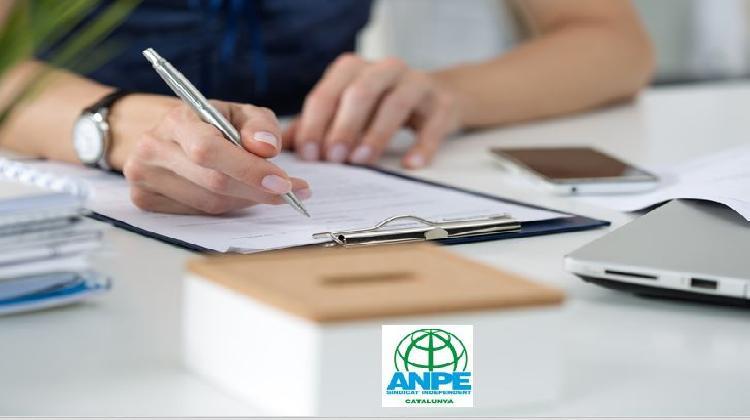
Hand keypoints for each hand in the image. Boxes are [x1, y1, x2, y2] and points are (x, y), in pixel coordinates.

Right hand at [120, 98, 309, 214]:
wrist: (169, 134)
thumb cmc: (210, 123)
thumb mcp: (240, 113)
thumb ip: (260, 125)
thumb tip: (267, 148)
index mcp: (177, 120)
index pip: (210, 151)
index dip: (248, 169)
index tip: (283, 182)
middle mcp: (153, 149)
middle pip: (213, 182)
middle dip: (257, 190)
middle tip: (290, 192)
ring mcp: (144, 177)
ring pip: (210, 203)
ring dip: (246, 200)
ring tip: (267, 190)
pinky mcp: (145, 199)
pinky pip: (198, 214)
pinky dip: (227, 207)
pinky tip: (238, 194)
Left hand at [286, 54, 462, 168]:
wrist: (434, 98)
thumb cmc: (379, 107)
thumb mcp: (345, 111)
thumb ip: (313, 126)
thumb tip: (278, 148)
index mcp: (353, 69)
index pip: (328, 92)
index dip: (316, 123)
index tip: (309, 153)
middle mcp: (385, 69)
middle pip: (361, 93)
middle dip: (344, 127)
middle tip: (334, 159)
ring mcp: (417, 83)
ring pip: (395, 103)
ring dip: (376, 134)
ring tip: (362, 161)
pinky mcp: (442, 103)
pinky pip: (433, 124)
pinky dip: (422, 145)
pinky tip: (411, 165)